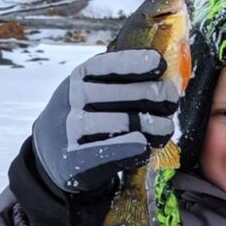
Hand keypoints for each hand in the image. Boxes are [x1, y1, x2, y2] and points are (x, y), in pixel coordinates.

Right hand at [32, 49, 178, 193]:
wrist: (55, 150)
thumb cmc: (91, 112)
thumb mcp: (98, 87)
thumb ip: (126, 80)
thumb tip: (168, 80)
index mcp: (82, 75)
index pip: (112, 65)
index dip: (139, 64)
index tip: (160, 65)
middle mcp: (74, 99)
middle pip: (130, 95)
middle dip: (159, 97)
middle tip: (170, 103)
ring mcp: (71, 130)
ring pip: (126, 124)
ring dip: (156, 127)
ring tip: (164, 128)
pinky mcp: (75, 161)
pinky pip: (111, 154)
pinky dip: (133, 150)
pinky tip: (144, 147)